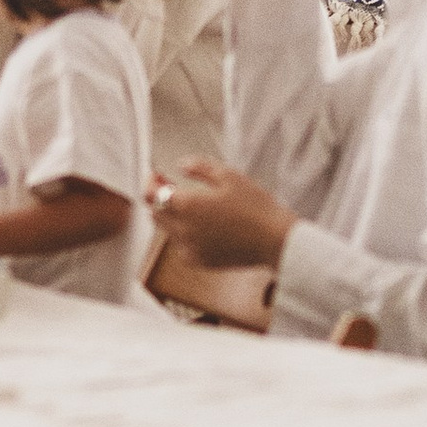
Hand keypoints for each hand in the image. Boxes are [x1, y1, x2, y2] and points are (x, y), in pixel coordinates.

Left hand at [148, 162, 293, 271]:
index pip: (154, 194)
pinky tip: (196, 225)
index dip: (151, 183)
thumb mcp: (229, 176)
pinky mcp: (199, 261)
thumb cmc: (256, 207)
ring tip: (186, 204)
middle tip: (169, 185)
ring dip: (169, 216)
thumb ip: (200, 167)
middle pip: (156, 213)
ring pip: (166, 230)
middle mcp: (183, 229)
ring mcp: (189, 248)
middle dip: (158, 198)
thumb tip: (181, 164)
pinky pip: (179, 246)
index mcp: (187, 205)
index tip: (156, 175)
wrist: (274, 241)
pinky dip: (181, 234)